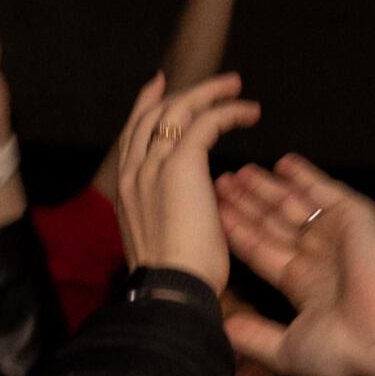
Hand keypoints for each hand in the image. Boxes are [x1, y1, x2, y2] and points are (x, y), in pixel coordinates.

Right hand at [102, 72, 262, 288]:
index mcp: (125, 191)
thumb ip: (166, 212)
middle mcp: (133, 172)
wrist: (169, 291)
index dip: (145, 108)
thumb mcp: (159, 240)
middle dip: (179, 91)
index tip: (159, 89)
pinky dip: (228, 111)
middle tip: (212, 84)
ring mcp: (153, 165)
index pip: (132, 136)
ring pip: (177, 109)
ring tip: (235, 88)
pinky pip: (205, 120)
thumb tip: (188, 205)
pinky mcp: (181, 164)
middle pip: (150, 114)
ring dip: (209, 93)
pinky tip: (249, 113)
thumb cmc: (172, 282)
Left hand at [215, 151, 374, 375]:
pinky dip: (305, 175)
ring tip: (238, 173)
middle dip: (247, 205)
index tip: (213, 217)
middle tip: (219, 185)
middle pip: (273, 224)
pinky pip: (325, 189)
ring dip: (266, 187)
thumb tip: (222, 329)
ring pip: (292, 204)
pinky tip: (282, 162)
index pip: (262, 251)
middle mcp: (319, 257)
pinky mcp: (355, 216)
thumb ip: (254, 336)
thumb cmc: (344, 348)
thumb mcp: (287, 349)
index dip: (239, 233)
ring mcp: (337, 235)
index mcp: (304, 285)